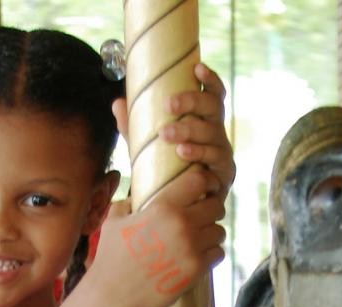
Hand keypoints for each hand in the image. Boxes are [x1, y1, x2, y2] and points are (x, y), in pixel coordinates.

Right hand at [86, 167, 225, 306]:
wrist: (112, 294)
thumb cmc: (110, 257)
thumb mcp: (114, 221)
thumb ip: (128, 204)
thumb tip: (135, 198)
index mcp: (162, 207)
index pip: (198, 180)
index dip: (205, 182)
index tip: (205, 188)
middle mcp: (181, 224)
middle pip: (216, 206)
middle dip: (211, 209)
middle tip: (203, 216)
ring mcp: (191, 247)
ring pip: (220, 231)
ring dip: (212, 233)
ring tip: (201, 238)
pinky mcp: (196, 269)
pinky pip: (218, 253)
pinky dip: (212, 253)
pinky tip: (200, 255)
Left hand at [112, 63, 235, 200]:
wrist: (183, 203)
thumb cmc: (169, 167)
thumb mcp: (149, 144)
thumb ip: (134, 127)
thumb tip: (117, 104)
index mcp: (204, 119)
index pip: (213, 94)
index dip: (209, 79)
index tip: (196, 68)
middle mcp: (217, 131)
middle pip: (212, 107)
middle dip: (191, 102)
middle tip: (168, 105)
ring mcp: (222, 151)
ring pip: (211, 133)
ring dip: (188, 130)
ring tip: (166, 134)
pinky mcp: (223, 173)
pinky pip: (214, 158)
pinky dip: (197, 153)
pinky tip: (182, 151)